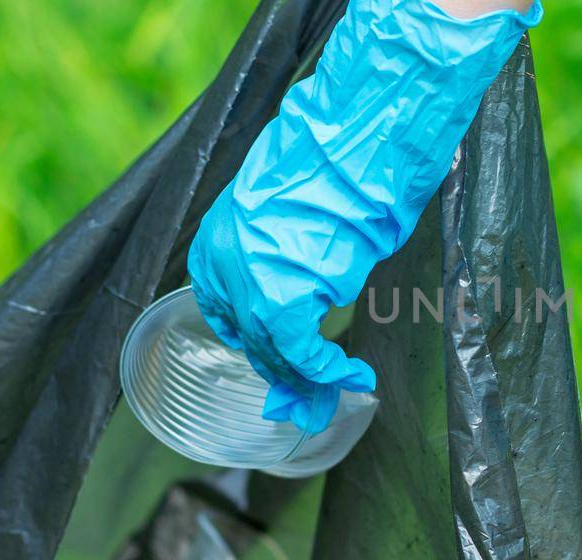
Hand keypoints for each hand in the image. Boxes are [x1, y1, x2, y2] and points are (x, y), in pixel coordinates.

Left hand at [185, 0, 539, 434]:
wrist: (363, 129)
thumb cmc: (345, 156)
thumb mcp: (303, 211)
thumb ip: (294, 258)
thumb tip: (314, 295)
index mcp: (218, 238)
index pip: (228, 315)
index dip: (260, 350)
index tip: (287, 372)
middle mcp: (224, 261)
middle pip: (250, 340)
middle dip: (286, 378)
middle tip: (314, 407)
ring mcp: (249, 280)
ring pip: (274, 354)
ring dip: (312, 382)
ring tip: (342, 395)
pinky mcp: (284, 296)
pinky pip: (303, 353)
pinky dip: (331, 372)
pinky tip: (356, 377)